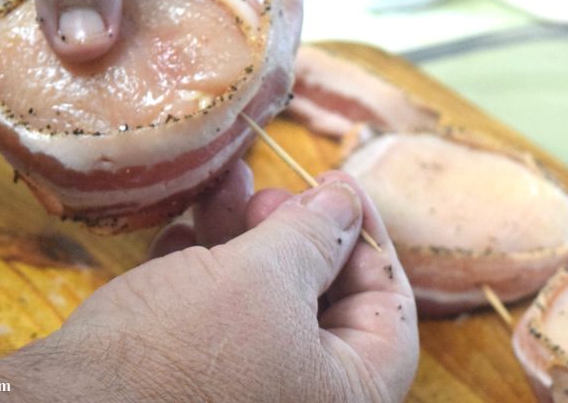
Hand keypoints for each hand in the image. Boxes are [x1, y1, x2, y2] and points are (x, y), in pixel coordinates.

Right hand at [9, 162, 418, 401]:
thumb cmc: (179, 350)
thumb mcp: (263, 278)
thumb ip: (317, 234)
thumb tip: (347, 203)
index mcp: (343, 395)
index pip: (389, 307)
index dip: (367, 236)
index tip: (340, 186)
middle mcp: (300, 398)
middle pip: (322, 300)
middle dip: (296, 234)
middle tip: (270, 195)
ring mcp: (244, 390)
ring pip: (263, 299)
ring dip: (243, 239)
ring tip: (224, 189)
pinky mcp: (194, 380)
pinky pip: (216, 316)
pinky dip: (205, 270)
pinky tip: (185, 229)